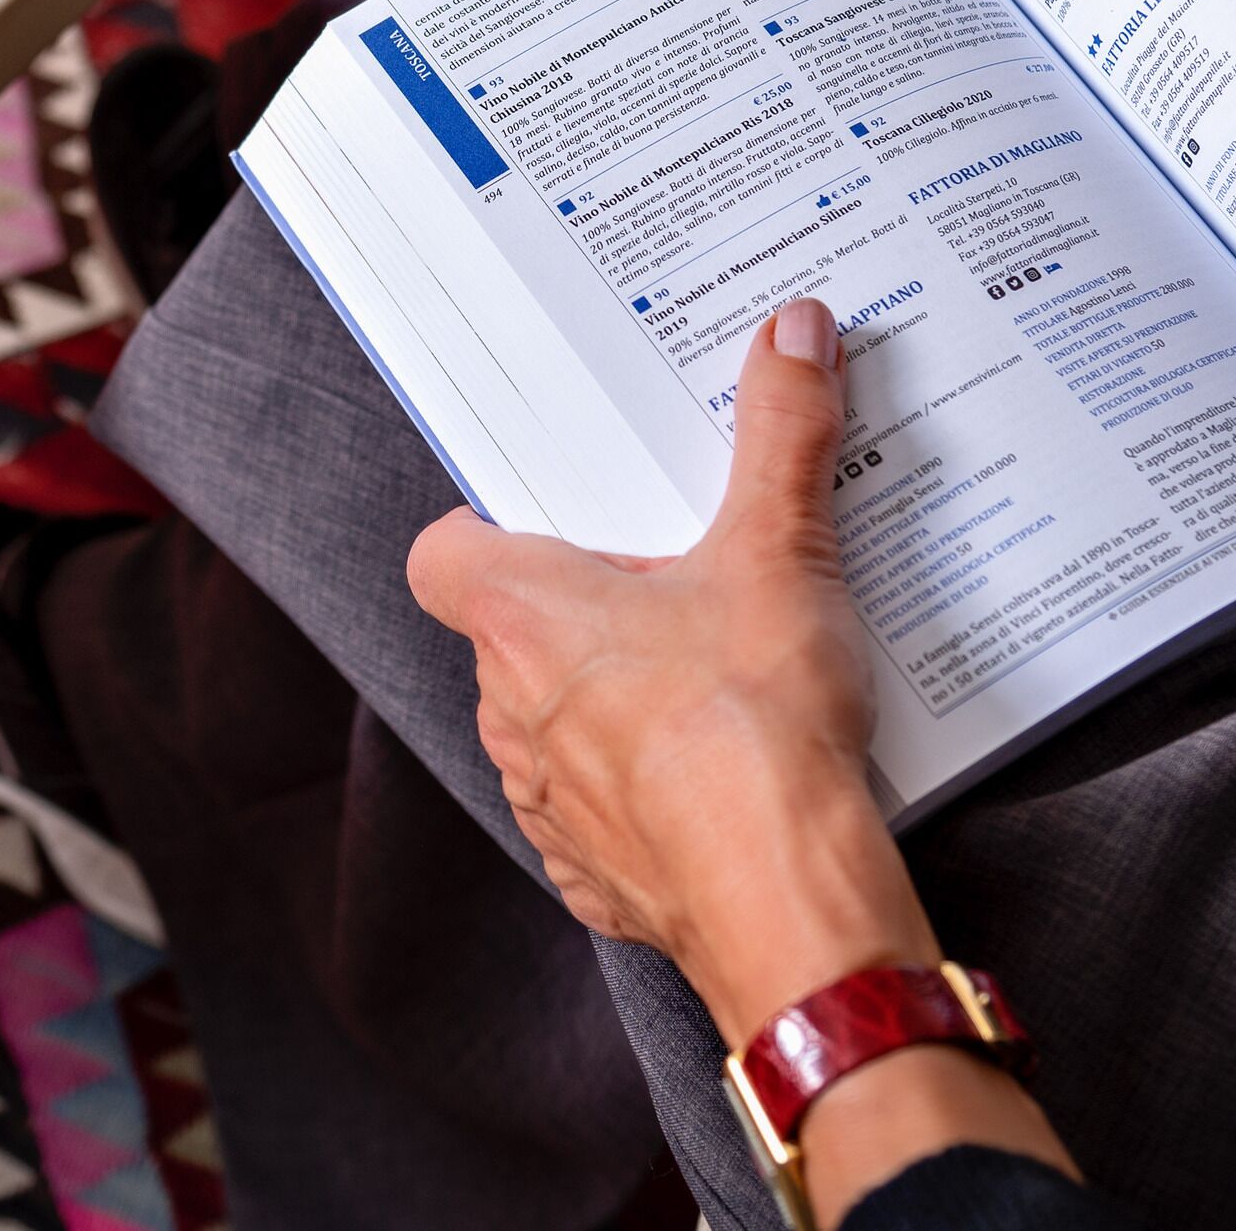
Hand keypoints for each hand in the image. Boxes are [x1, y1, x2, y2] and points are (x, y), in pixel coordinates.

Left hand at [408, 299, 1072, 1218]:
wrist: (786, 898)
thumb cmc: (753, 726)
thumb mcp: (778, 552)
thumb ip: (782, 435)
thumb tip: (792, 337)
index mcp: (522, 613)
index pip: (443, 551)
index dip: (486, 526)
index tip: (553, 515)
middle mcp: (507, 709)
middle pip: (515, 631)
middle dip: (589, 607)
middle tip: (679, 580)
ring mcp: (542, 801)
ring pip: (556, 726)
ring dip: (617, 702)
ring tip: (719, 673)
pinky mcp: (592, 874)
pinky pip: (603, 814)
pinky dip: (650, 792)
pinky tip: (724, 771)